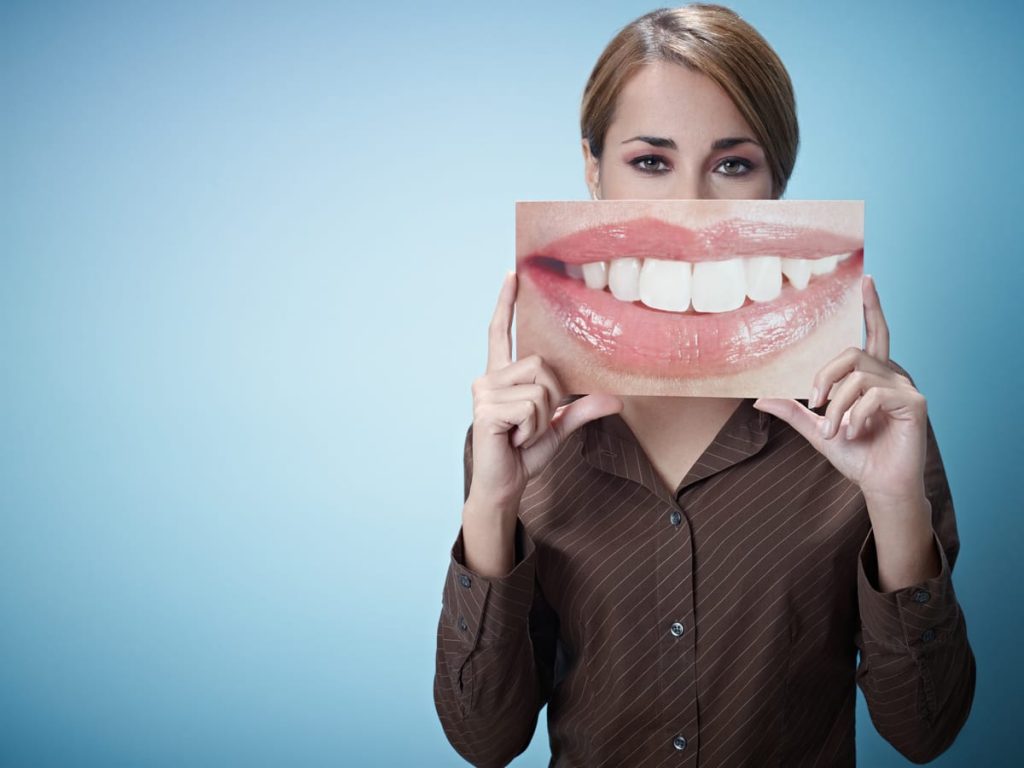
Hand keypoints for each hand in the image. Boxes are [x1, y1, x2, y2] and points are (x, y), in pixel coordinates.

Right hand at [469, 271, 623, 507]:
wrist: (504, 485)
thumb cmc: (524, 454)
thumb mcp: (559, 427)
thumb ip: (582, 408)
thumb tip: (618, 399)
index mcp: (502, 376)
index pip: (502, 332)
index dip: (507, 303)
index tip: (513, 274)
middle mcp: (488, 378)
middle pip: (542, 364)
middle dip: (552, 397)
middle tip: (533, 424)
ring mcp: (484, 392)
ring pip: (541, 387)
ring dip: (543, 417)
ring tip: (522, 433)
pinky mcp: (485, 409)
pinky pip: (531, 407)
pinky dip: (533, 428)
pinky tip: (514, 439)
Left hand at [752, 275, 927, 505]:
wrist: (879, 484)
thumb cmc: (855, 455)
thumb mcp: (817, 429)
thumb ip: (793, 411)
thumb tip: (758, 399)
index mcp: (873, 374)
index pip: (874, 332)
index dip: (871, 305)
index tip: (866, 278)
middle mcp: (892, 374)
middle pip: (852, 353)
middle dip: (825, 377)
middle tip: (815, 404)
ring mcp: (906, 387)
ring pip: (858, 376)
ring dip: (838, 406)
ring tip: (834, 431)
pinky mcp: (915, 402)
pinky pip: (874, 394)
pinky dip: (856, 414)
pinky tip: (854, 432)